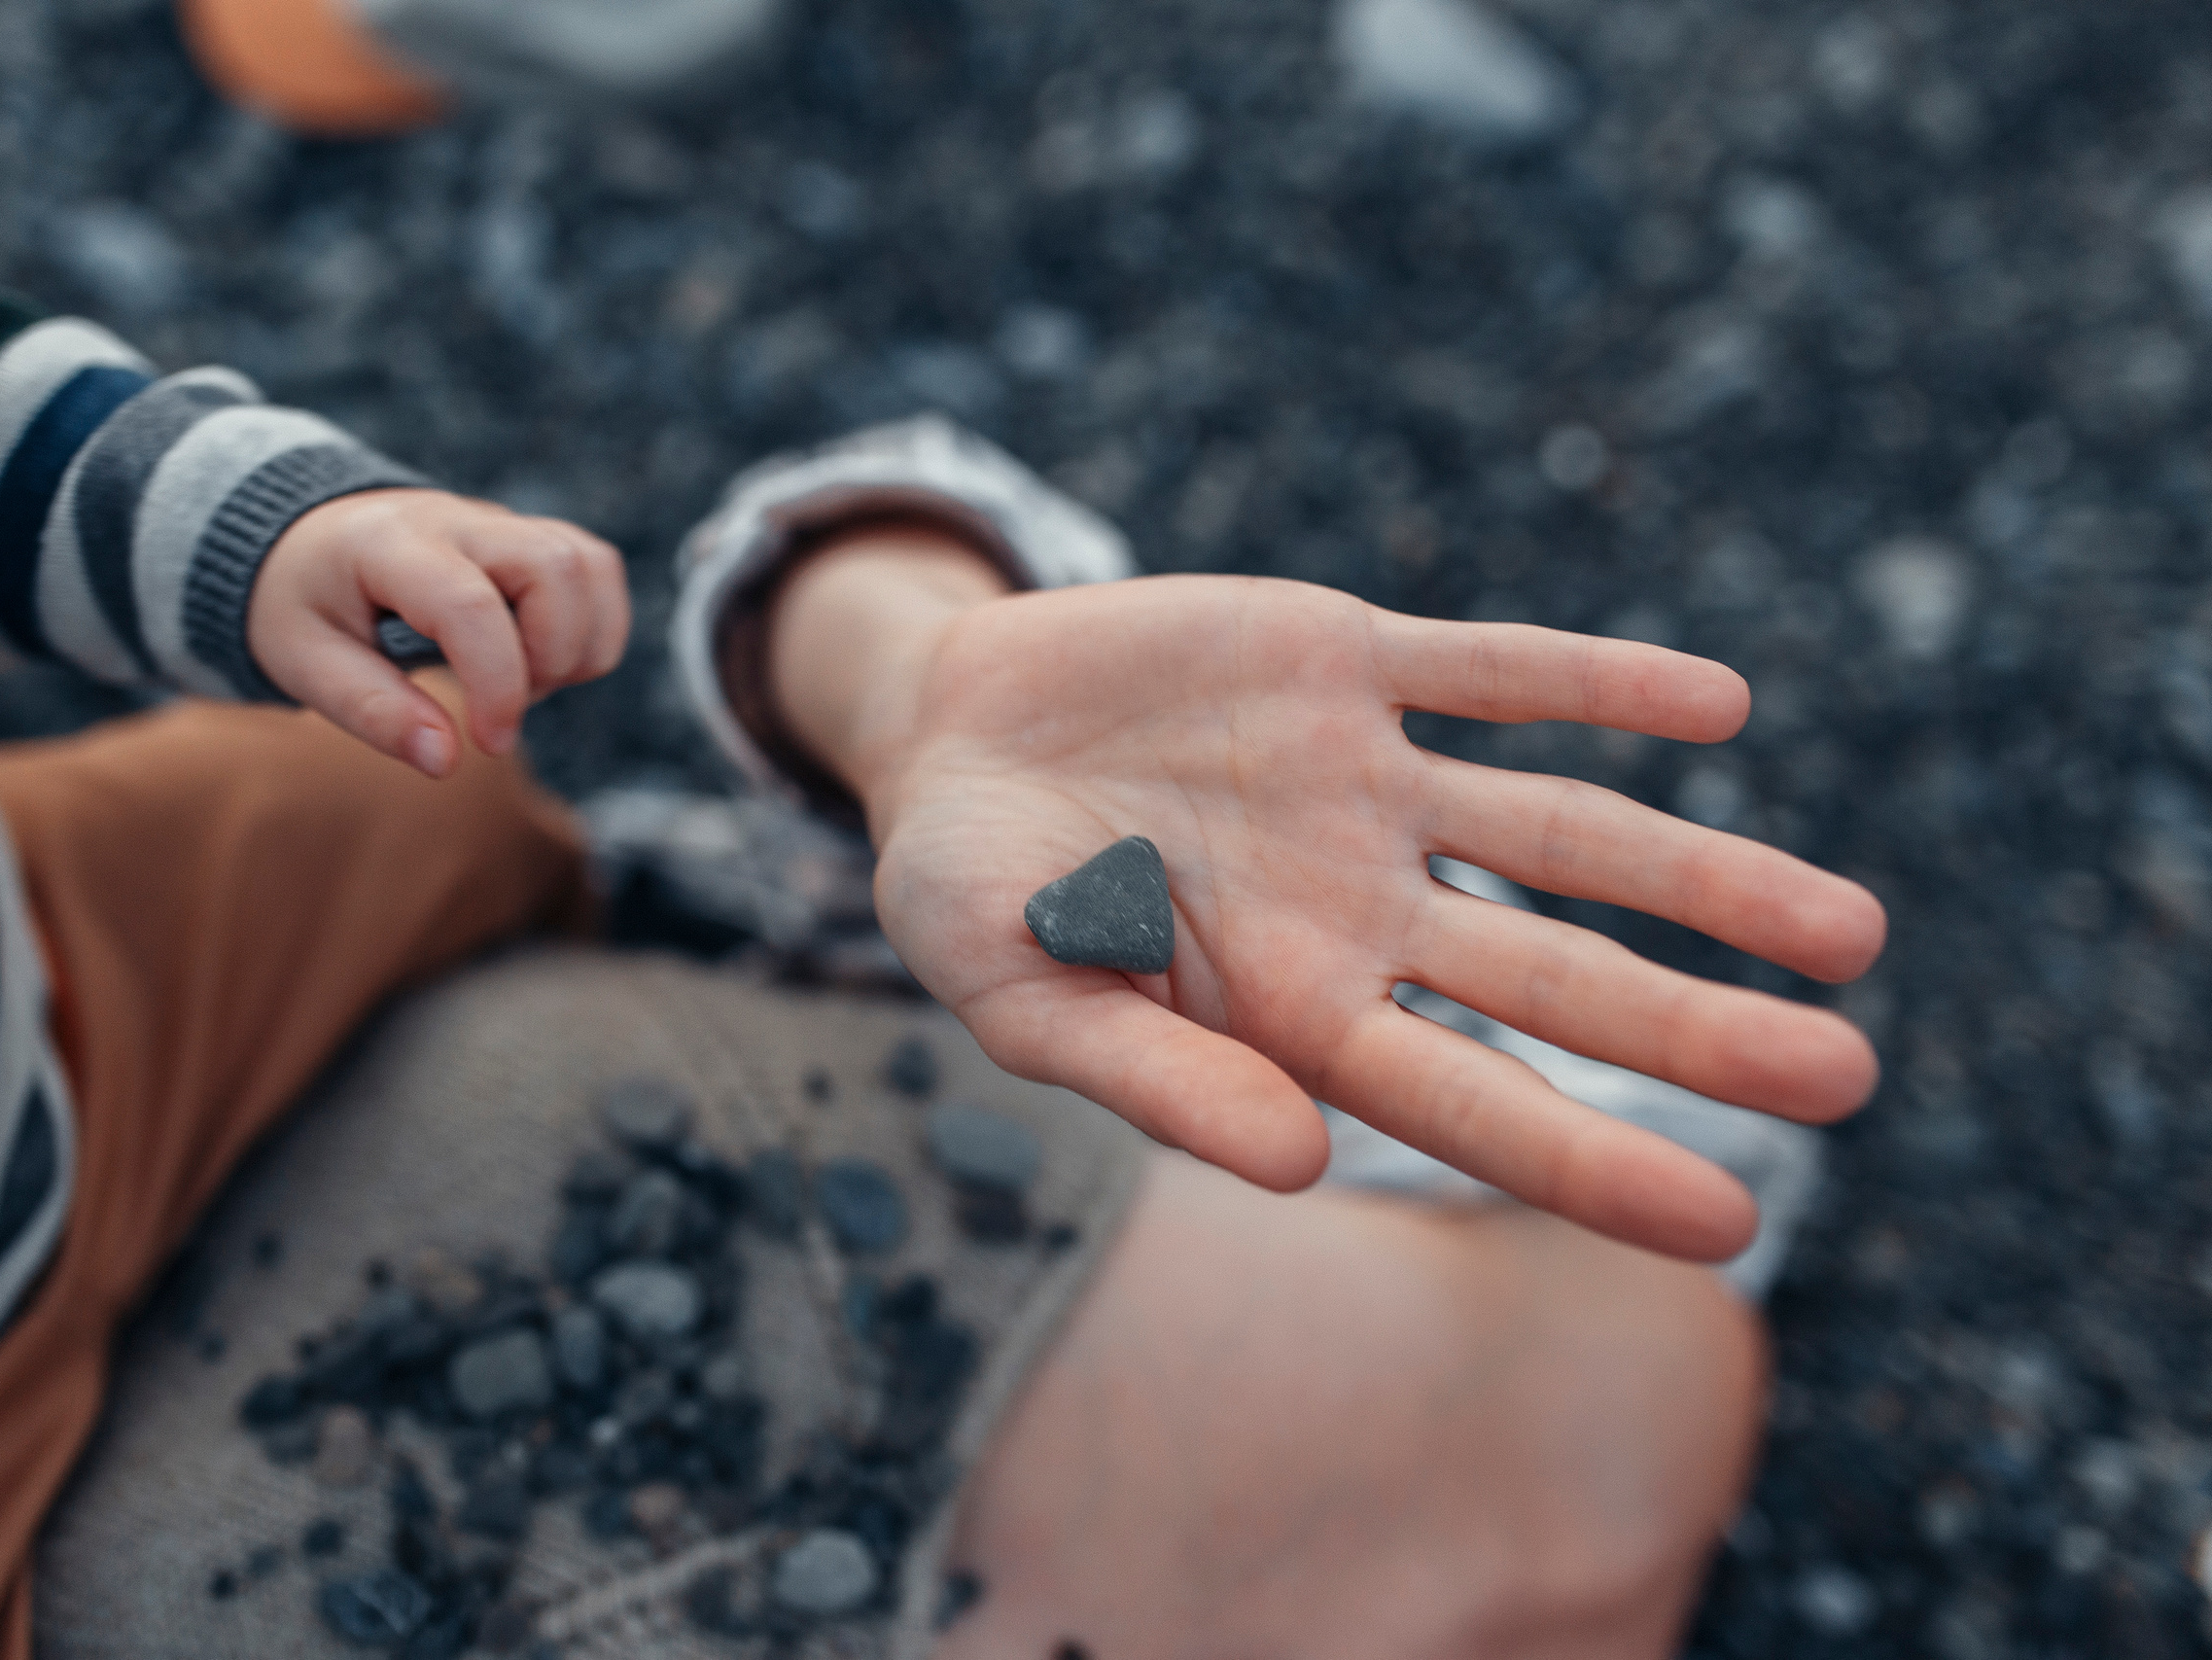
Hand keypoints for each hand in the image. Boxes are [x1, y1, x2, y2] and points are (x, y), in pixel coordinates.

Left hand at [248, 489, 629, 776]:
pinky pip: (595, 569)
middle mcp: (458, 520)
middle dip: (552, 659)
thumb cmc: (303, 603)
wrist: (305, 541)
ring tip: (521, 683)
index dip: (497, 684)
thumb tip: (446, 760)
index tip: (489, 743)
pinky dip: (592, 627)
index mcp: (389, 544)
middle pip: (556, 568)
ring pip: (589, 566)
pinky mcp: (529, 538)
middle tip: (502, 706)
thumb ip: (373, 710)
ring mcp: (502, 524)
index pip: (471, 605)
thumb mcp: (303, 661)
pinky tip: (539, 662)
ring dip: (578, 645)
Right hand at [779, 544, 1884, 1261]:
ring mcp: (1365, 783)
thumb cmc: (970, 894)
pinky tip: (1720, 708)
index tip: (1732, 1224)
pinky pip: (1495, 667)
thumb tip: (1301, 1167)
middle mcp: (1358, 906)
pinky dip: (1595, 679)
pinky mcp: (1347, 661)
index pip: (1466, 1102)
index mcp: (1285, 1009)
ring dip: (1704, 871)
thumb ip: (1153, 1077)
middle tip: (1852, 1076)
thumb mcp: (1021, 995)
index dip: (1593, 1160)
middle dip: (1699, 1028)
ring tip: (1853, 929)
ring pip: (1565, 829)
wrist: (944, 727)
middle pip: (1558, 979)